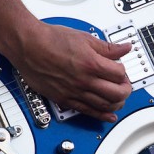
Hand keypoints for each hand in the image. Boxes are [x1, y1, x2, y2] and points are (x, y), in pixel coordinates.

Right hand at [7, 21, 132, 122]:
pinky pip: (87, 111)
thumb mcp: (84, 38)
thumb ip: (107, 47)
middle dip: (125, 90)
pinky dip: (101, 115)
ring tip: (120, 99)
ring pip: (104, 106)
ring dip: (117, 104)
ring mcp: (74, 92)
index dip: (124, 72)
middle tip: (125, 85)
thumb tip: (124, 49)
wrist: (28, 45)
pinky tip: (108, 116)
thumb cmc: (51, 39)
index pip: (119, 74)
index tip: (121, 70)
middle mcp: (84, 80)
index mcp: (91, 63)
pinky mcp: (64, 99)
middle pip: (116, 93)